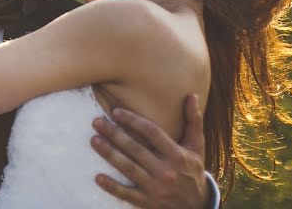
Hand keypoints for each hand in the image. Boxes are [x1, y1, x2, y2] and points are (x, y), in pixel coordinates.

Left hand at [91, 94, 210, 208]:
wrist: (197, 206)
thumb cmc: (193, 170)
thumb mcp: (197, 146)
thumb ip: (193, 121)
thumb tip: (191, 94)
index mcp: (177, 155)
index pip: (152, 133)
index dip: (134, 121)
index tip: (116, 111)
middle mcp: (166, 171)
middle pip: (136, 149)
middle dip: (115, 134)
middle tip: (96, 122)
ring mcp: (156, 188)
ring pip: (129, 169)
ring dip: (110, 154)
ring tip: (93, 140)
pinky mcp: (148, 202)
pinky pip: (127, 194)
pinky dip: (112, 186)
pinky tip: (98, 177)